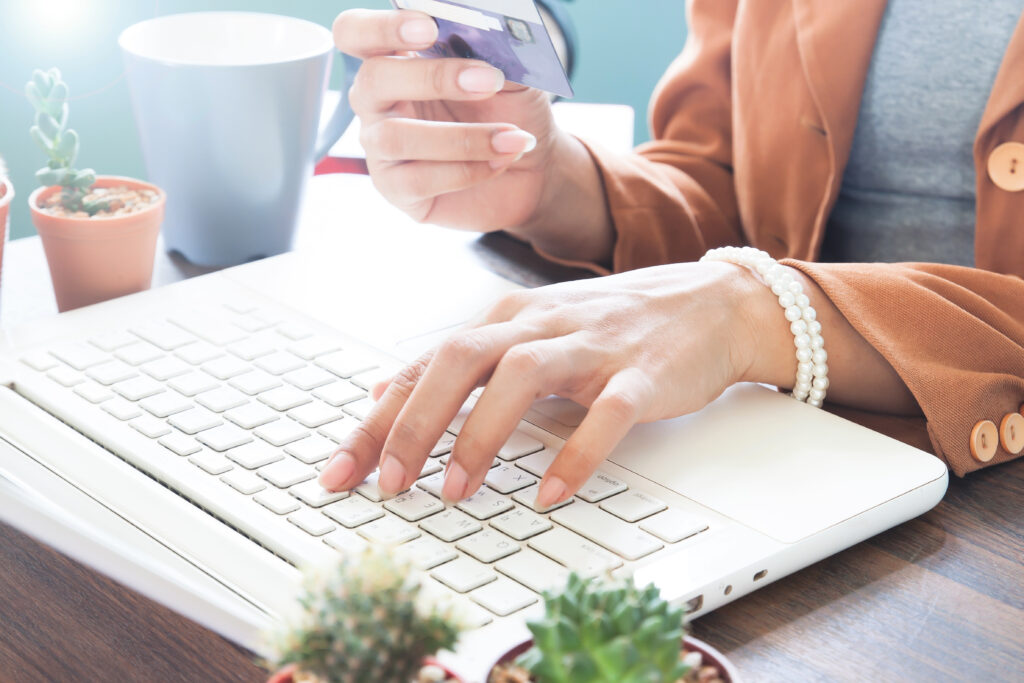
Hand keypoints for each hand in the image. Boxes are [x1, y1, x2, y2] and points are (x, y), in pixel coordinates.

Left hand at [319, 261, 767, 507]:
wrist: (710, 303)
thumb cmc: (611, 326)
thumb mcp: (527, 332)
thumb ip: (459, 360)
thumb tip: (385, 386)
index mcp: (506, 320)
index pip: (425, 367)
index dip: (377, 420)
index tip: (340, 472)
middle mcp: (540, 325)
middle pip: (460, 361)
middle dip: (415, 424)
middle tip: (389, 483)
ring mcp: (592, 346)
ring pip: (523, 378)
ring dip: (481, 435)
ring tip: (456, 491)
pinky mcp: (641, 373)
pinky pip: (605, 414)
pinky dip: (575, 455)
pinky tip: (550, 494)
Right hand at [332, 9, 614, 263]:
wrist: (534, 168)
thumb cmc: (511, 110)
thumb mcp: (510, 72)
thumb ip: (490, 49)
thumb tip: (485, 33)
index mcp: (395, 59)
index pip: (357, 33)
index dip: (382, 27)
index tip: (429, 26)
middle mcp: (378, 102)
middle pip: (373, 79)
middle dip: (432, 77)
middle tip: (488, 81)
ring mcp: (382, 148)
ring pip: (395, 137)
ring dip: (461, 137)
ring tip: (510, 136)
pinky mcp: (397, 189)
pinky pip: (417, 180)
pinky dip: (466, 170)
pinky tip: (501, 160)